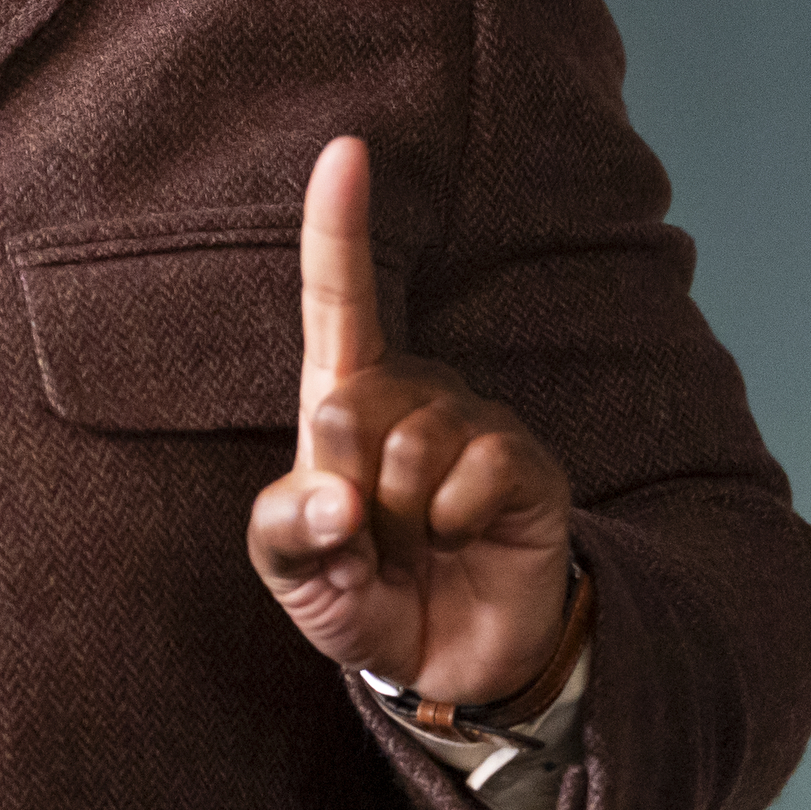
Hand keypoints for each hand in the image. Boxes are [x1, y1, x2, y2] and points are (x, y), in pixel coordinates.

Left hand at [248, 136, 572, 703]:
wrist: (450, 662)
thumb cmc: (360, 593)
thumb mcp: (295, 576)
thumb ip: (286, 536)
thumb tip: (336, 502)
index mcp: (344, 393)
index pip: (336, 297)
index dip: (339, 222)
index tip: (347, 147)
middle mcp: (412, 390)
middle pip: (348, 406)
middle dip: (344, 493)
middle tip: (369, 538)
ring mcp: (474, 421)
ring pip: (409, 448)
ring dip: (399, 519)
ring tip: (415, 544)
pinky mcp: (525, 464)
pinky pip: (477, 471)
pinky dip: (453, 521)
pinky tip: (460, 539)